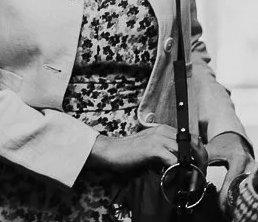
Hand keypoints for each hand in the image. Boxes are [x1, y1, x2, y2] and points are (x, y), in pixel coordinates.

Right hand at [86, 125, 205, 173]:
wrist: (110, 152)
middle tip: (200, 176)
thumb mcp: (152, 149)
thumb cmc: (129, 153)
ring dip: (192, 169)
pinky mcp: (153, 148)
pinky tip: (176, 178)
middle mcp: (163, 131)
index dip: (199, 154)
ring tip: (191, 181)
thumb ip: (167, 152)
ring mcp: (158, 138)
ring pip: (187, 153)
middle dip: (201, 162)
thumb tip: (184, 165)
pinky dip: (179, 171)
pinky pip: (175, 161)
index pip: (192, 139)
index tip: (199, 169)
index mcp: (164, 130)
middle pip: (194, 144)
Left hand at [206, 131, 253, 208]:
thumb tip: (192, 177)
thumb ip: (200, 164)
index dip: (227, 192)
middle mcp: (249, 164)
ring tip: (230, 204)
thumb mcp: (209, 152)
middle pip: (243, 186)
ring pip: (248, 186)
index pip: (232, 179)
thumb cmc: (220, 144)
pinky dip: (242, 191)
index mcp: (238, 158)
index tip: (222, 203)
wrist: (232, 136)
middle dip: (235, 197)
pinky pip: (249, 184)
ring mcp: (254, 169)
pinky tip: (236, 198)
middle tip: (226, 207)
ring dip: (239, 195)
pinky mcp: (254, 172)